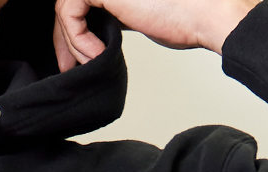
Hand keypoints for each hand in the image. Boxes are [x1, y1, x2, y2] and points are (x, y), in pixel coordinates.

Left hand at [54, 0, 261, 69]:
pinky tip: (98, 55)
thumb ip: (114, 19)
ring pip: (65, 8)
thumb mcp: (138, 17)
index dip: (69, 32)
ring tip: (94, 62)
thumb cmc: (183, 19)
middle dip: (63, 40)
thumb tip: (95, 38)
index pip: (78, 3)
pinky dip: (78, 38)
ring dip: (73, 43)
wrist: (204, 15)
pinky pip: (71, 12)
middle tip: (70, 69)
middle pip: (66, 5)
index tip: (74, 61)